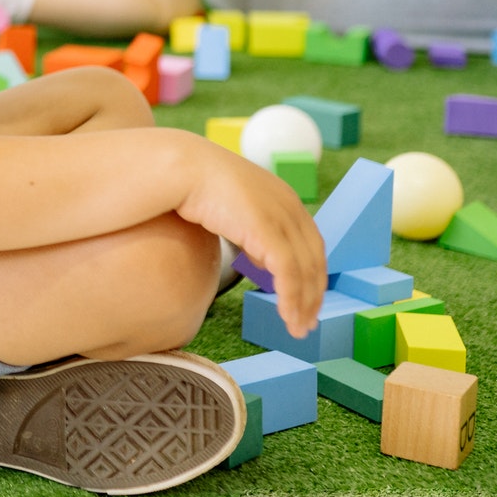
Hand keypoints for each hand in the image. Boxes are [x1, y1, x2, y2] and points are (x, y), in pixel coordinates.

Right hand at [172, 136, 326, 335]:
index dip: (313, 274)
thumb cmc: (198, 186)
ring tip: (298, 328)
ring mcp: (281, 218)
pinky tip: (287, 317)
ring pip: (304, 271)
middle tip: (308, 321)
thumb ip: (254, 234)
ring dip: (304, 304)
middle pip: (315, 260)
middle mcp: (291, 207)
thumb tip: (261, 262)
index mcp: (286, 198)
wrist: (181, 168)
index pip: (311, 244)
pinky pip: (288, 273)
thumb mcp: (236, 211)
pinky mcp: (267, 231)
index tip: (309, 298)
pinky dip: (291, 298)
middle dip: (314, 295)